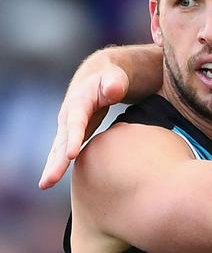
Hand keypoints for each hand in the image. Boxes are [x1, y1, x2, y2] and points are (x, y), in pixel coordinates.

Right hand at [39, 60, 127, 189]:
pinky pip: (63, 151)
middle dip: (56, 161)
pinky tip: (52, 180)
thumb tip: (114, 90)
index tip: (71, 155)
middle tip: (48, 181)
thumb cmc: (111, 78)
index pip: (76, 122)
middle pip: (62, 141)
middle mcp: (69, 116)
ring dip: (52, 167)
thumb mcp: (115, 77)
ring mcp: (68, 126)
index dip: (74, 137)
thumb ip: (115, 83)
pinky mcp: (73, 134)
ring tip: (45, 184)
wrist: (100, 76)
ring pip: (58, 149)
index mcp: (79, 103)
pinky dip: (57, 165)